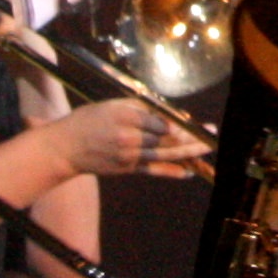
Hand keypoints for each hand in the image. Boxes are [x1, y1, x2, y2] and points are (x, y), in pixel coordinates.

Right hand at [37, 96, 213, 181]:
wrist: (65, 148)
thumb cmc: (88, 121)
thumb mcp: (111, 105)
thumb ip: (139, 109)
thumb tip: (167, 115)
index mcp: (124, 117)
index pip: (160, 121)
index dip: (179, 124)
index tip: (194, 123)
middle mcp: (128, 137)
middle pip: (167, 138)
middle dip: (192, 137)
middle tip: (212, 134)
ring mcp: (128, 156)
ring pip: (164, 154)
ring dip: (189, 153)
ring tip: (207, 149)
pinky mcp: (127, 169)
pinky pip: (153, 170)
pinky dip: (171, 171)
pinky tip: (188, 172)